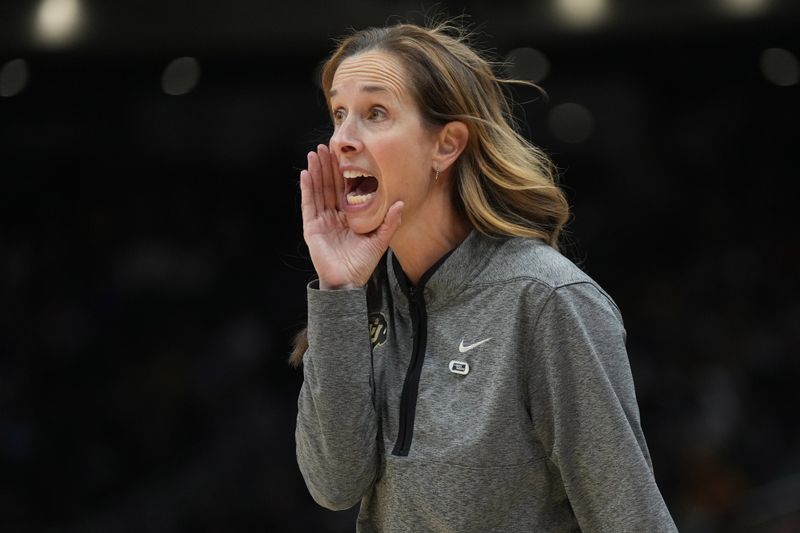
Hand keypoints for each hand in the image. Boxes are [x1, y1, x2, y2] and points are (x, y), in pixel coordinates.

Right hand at [300, 144, 403, 289]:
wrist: (347, 282)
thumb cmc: (363, 264)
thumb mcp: (379, 240)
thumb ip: (389, 222)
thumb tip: (401, 204)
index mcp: (350, 217)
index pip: (346, 189)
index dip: (344, 172)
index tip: (344, 154)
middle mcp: (335, 216)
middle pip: (330, 186)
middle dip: (327, 166)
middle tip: (326, 146)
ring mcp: (322, 221)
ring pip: (318, 191)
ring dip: (315, 172)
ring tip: (314, 153)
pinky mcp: (312, 228)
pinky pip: (309, 204)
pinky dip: (307, 189)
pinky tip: (306, 173)